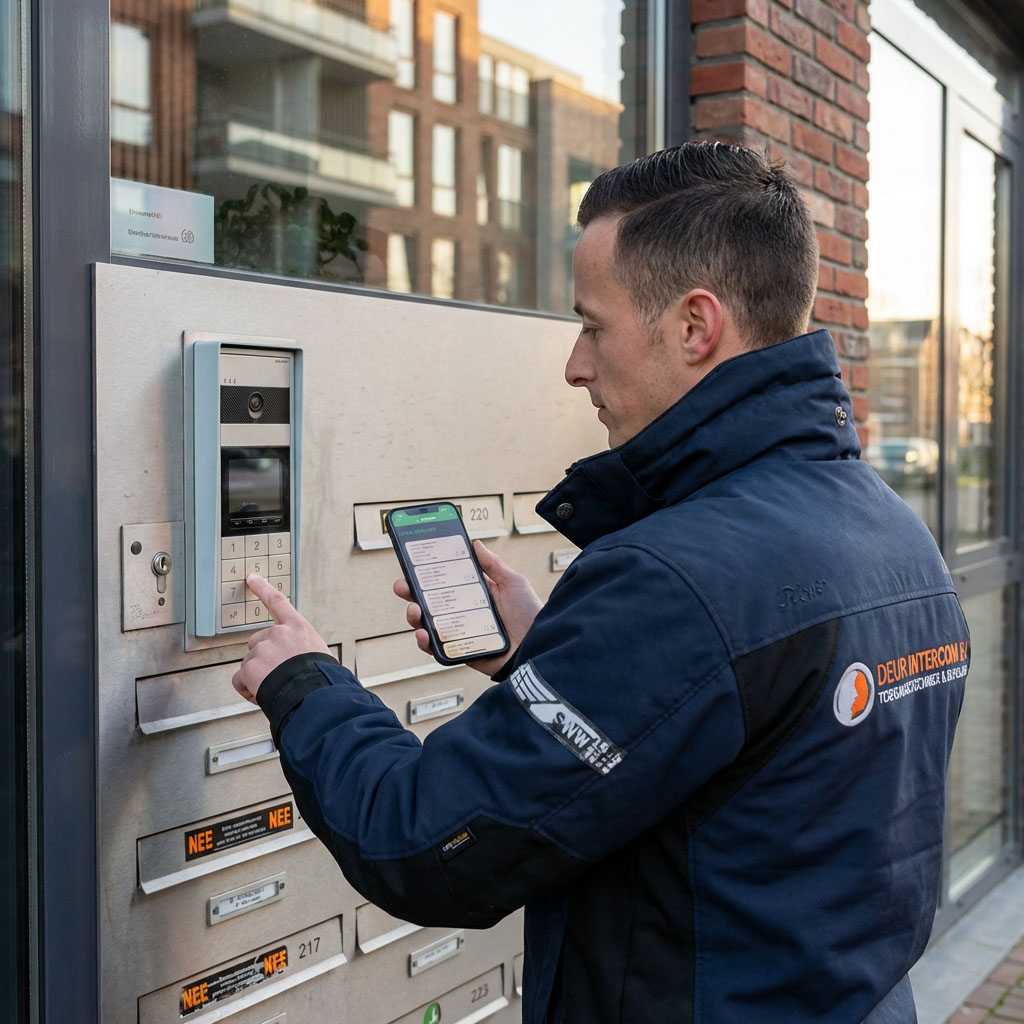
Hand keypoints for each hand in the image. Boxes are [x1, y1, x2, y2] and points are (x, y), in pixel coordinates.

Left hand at [231, 575, 330, 704]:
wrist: (315, 695)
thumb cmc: (321, 678)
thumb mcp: (318, 652)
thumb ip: (300, 646)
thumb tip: (293, 656)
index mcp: (297, 627)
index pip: (277, 602)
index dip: (262, 588)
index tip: (252, 579)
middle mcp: (278, 634)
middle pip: (257, 641)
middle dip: (263, 657)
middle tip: (277, 673)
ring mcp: (263, 650)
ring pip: (250, 663)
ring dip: (259, 676)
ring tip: (278, 687)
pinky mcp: (250, 668)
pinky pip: (240, 680)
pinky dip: (247, 689)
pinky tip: (261, 693)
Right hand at [393, 540, 542, 675]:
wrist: (540, 646)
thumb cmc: (531, 615)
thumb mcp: (513, 582)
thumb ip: (493, 565)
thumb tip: (475, 544)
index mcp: (474, 594)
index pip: (445, 581)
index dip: (427, 573)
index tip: (413, 562)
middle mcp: (464, 612)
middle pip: (429, 602)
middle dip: (411, 592)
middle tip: (403, 585)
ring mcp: (460, 633)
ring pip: (428, 624)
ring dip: (414, 616)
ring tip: (414, 610)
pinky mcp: (461, 652)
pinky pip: (437, 649)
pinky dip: (426, 642)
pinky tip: (424, 634)